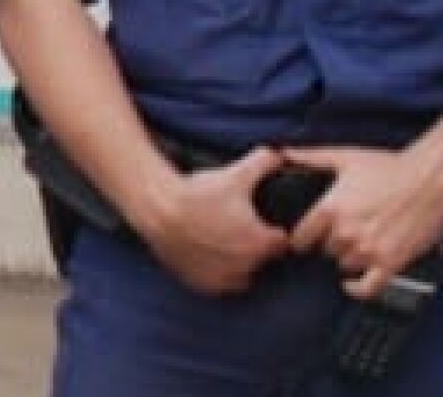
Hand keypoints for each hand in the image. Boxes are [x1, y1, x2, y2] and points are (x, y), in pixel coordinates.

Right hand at [130, 147, 289, 295]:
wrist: (159, 212)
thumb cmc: (199, 194)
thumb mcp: (238, 172)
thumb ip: (266, 161)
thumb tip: (281, 155)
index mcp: (261, 245)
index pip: (283, 243)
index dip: (275, 230)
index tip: (265, 221)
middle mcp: (245, 269)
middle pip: (264, 260)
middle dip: (258, 245)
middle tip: (243, 226)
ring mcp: (223, 280)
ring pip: (243, 275)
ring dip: (240, 262)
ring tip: (227, 239)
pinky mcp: (203, 286)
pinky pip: (220, 283)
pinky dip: (219, 271)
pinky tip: (211, 251)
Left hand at [285, 146, 442, 299]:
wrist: (430, 177)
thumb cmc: (391, 166)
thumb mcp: (346, 157)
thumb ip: (311, 157)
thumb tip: (285, 153)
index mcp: (331, 209)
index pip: (300, 238)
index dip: (304, 237)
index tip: (308, 236)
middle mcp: (346, 233)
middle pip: (325, 251)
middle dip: (333, 241)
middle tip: (347, 228)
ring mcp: (368, 251)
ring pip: (345, 266)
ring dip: (350, 257)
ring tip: (362, 240)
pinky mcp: (390, 263)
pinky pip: (368, 288)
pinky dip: (359, 289)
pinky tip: (354, 284)